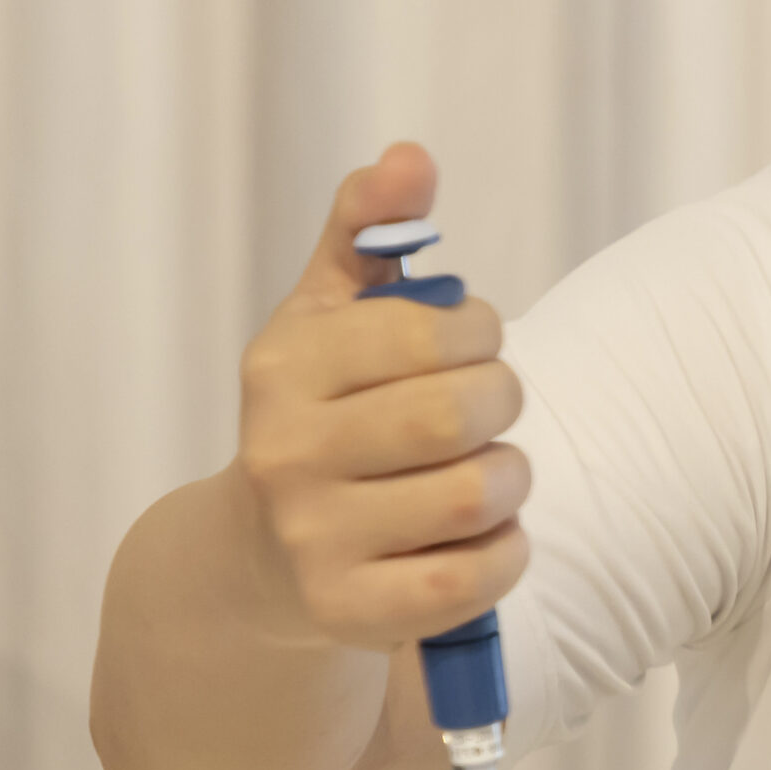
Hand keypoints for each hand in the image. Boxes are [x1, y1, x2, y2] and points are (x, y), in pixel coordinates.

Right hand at [231, 143, 530, 651]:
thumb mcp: (330, 318)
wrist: (261, 560)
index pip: (431, 330)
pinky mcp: (352, 612)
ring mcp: (314, 539)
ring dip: (509, 478)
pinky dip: (507, 552)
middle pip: (460, 412)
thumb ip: (369, 232)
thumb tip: (409, 157)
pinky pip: (478, 577)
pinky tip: (480, 535)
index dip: (481, 333)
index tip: (468, 345)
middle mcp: (286, 454)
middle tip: (487, 411)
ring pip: (481, 493)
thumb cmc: (323, 416)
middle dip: (502, 401)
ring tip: (479, 475)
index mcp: (284, 369)